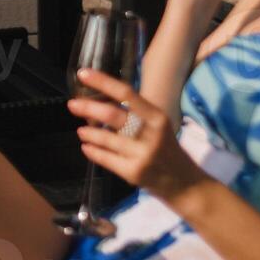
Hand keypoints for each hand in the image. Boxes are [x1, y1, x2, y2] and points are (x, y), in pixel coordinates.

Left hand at [68, 69, 205, 204]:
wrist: (187, 186)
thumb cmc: (168, 151)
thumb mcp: (159, 127)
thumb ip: (136, 115)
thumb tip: (100, 103)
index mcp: (157, 117)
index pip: (126, 93)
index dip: (102, 82)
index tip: (83, 74)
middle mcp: (151, 134)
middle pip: (112, 114)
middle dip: (87, 108)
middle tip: (72, 104)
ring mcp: (142, 154)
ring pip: (105, 138)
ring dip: (88, 132)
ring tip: (81, 130)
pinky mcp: (134, 173)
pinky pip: (105, 159)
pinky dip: (92, 151)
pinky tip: (87, 147)